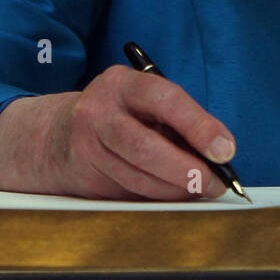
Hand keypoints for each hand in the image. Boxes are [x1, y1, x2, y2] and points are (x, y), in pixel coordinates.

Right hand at [0, 66, 236, 200]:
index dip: (199, 125)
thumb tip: (218, 152)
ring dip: (175, 190)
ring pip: (137, 177)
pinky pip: (128, 193)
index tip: (226, 149)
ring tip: (200, 190)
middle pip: (146, 146)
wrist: (54, 136)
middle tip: (214, 183)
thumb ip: (176, 120)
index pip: (165, 99)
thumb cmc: (117, 115)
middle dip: (186, 169)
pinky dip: (156, 197)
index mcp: (121, 83)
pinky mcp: (84, 178)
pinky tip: (171, 194)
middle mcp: (97, 111)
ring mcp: (86, 147)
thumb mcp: (141, 101)